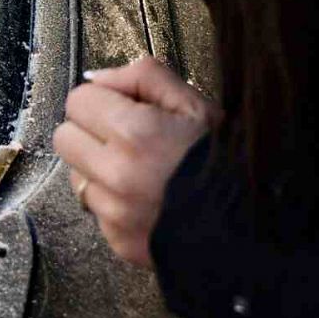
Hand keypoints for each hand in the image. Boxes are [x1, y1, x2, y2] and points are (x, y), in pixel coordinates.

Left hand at [53, 57, 221, 268]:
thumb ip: (143, 77)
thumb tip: (97, 78)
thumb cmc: (226, 162)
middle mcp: (117, 174)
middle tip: (123, 137)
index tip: (121, 108)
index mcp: (134, 133)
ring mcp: (114, 212)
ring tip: (139, 171)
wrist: (253, 227)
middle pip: (65, 137)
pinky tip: (145, 199)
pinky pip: (95, 211)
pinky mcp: (117, 240)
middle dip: (89, 132)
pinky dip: (113, 203)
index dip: (102, 100)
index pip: (78, 101)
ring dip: (98, 169)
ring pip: (76, 176)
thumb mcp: (195, 104)